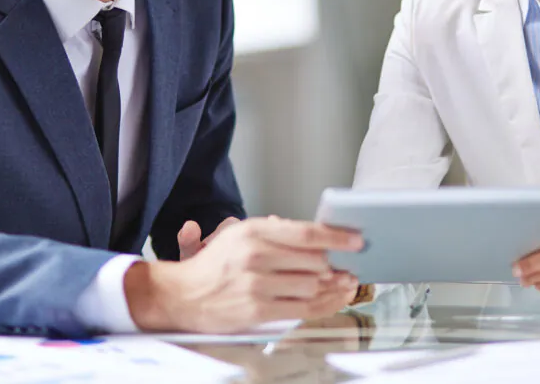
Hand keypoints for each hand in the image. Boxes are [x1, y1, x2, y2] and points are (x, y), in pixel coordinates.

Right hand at [125, 216, 362, 332]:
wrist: (182, 295)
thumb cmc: (216, 264)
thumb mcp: (240, 235)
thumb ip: (275, 232)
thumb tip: (314, 236)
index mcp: (253, 230)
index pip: (306, 232)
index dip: (337, 237)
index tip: (357, 241)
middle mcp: (255, 254)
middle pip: (314, 260)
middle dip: (334, 266)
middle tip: (346, 268)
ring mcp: (256, 284)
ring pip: (311, 285)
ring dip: (330, 287)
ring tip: (342, 285)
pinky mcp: (256, 310)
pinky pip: (301, 309)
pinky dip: (322, 305)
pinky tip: (331, 300)